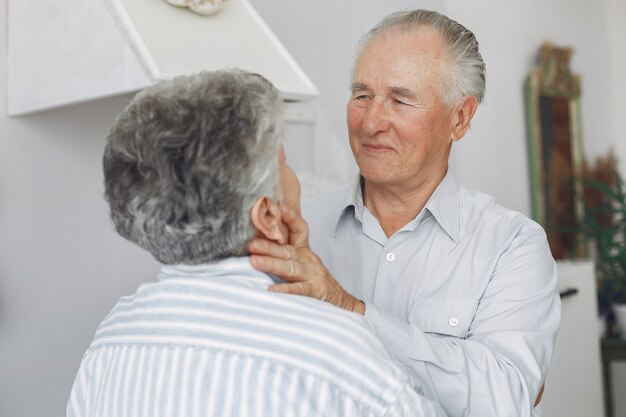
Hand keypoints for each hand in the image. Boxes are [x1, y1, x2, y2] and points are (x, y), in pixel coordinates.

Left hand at [248, 204, 364, 313]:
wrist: (340, 300)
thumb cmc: (315, 280)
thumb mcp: (301, 260)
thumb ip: (282, 250)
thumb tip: (257, 238)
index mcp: (303, 250)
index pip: (299, 229)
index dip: (290, 217)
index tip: (277, 206)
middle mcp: (307, 260)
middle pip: (287, 250)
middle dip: (268, 246)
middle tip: (250, 243)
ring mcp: (312, 275)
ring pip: (290, 268)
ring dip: (272, 264)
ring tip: (254, 261)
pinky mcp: (315, 292)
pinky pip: (300, 290)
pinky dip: (286, 290)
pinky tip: (271, 290)